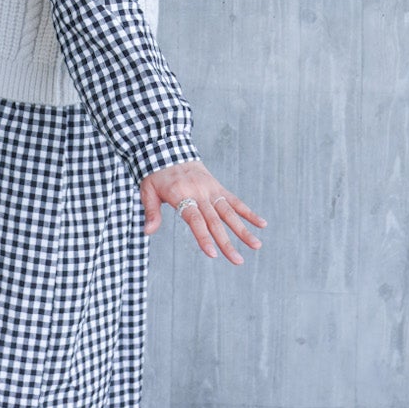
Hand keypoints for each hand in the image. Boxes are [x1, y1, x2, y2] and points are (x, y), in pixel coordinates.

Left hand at [139, 159, 265, 261]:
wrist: (167, 146)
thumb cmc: (155, 172)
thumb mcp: (147, 190)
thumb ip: (151, 211)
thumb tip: (148, 231)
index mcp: (181, 195)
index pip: (195, 220)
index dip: (203, 237)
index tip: (213, 254)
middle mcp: (199, 193)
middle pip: (215, 221)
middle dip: (227, 243)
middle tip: (238, 261)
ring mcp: (210, 189)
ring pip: (229, 212)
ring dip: (243, 230)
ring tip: (257, 246)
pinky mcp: (217, 186)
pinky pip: (234, 201)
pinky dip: (248, 212)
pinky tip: (261, 224)